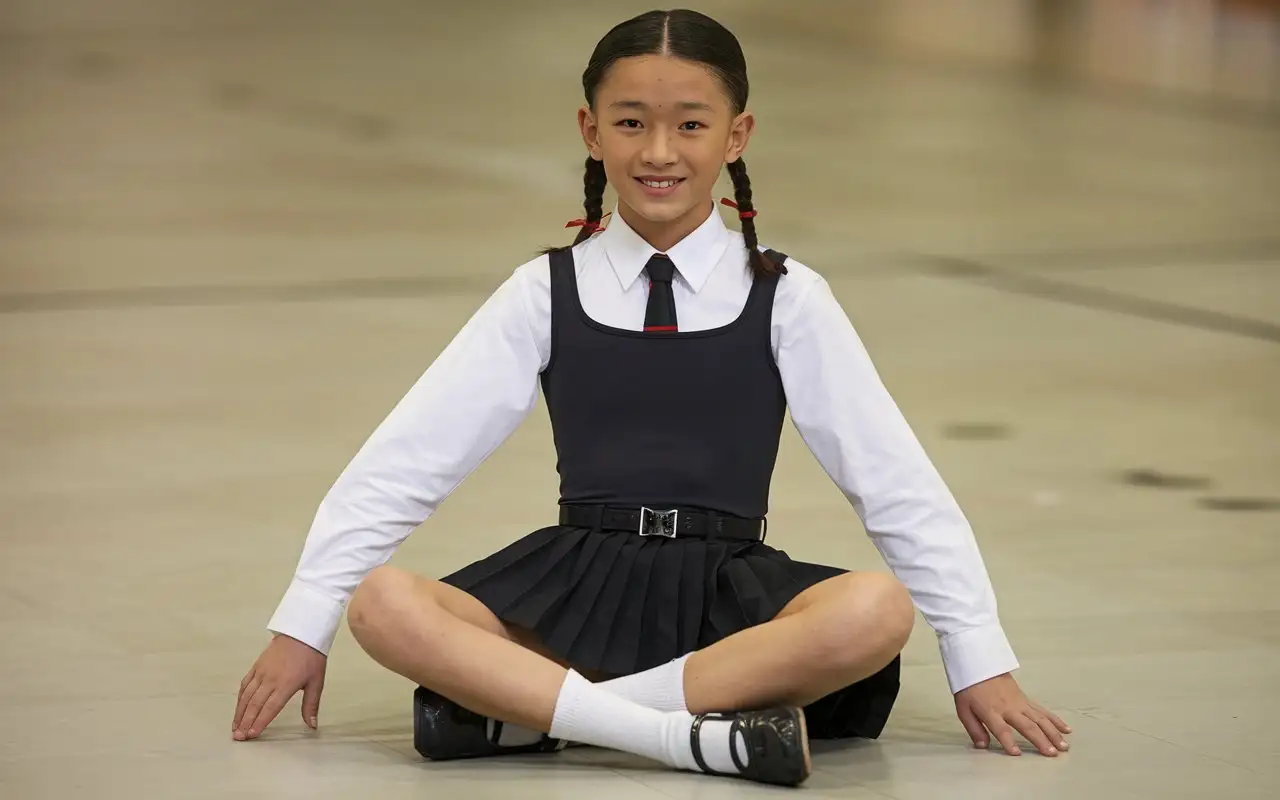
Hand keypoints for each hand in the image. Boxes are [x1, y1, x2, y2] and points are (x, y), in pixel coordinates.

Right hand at [233, 634, 326, 740]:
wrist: (302, 632)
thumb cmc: (312, 656)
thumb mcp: (316, 681)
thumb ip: (311, 705)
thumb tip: (312, 725)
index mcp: (286, 684)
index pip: (270, 708)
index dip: (260, 722)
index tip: (252, 734)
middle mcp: (271, 679)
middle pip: (254, 704)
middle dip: (245, 722)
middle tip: (239, 737)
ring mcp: (261, 672)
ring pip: (246, 695)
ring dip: (239, 713)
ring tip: (235, 727)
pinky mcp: (257, 666)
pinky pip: (245, 684)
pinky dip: (240, 698)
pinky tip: (238, 708)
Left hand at [955, 673, 1070, 756]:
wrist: (979, 663)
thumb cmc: (969, 688)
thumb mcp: (963, 709)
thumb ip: (974, 729)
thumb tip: (983, 746)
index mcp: (991, 711)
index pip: (1001, 729)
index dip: (1008, 741)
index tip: (1016, 754)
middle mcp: (1008, 708)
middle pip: (1026, 725)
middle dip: (1040, 740)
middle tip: (1051, 754)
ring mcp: (1020, 702)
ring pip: (1040, 719)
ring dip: (1053, 733)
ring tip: (1063, 747)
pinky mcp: (1026, 699)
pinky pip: (1043, 711)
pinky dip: (1055, 720)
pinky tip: (1066, 729)